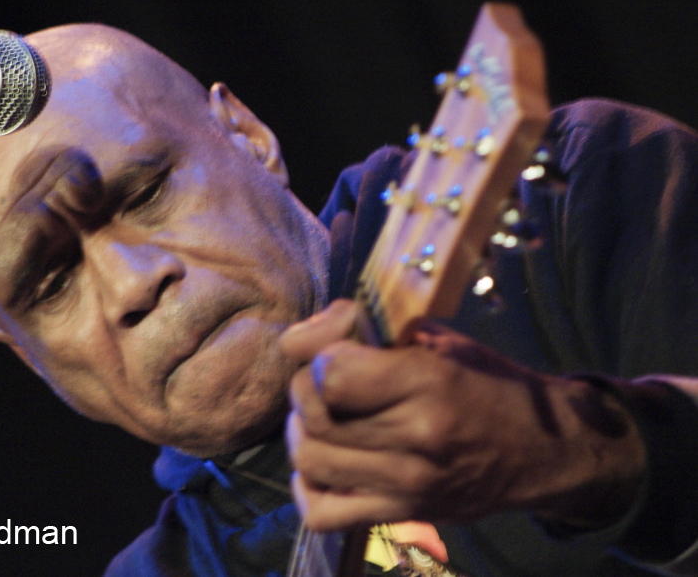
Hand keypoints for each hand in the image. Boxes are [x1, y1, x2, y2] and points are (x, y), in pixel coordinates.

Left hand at [281, 299, 645, 532]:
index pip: (331, 374)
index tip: (333, 351)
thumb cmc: (489, 383)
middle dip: (303, 390)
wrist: (544, 451)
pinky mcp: (402, 514)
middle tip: (319, 382)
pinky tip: (321, 465)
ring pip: (311, 461)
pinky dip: (307, 488)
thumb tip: (307, 335)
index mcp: (428, 382)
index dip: (317, 355)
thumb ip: (374, 331)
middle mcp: (416, 437)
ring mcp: (407, 484)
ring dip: (301, 434)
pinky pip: (324, 513)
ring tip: (319, 418)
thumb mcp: (441, 340)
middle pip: (315, 416)